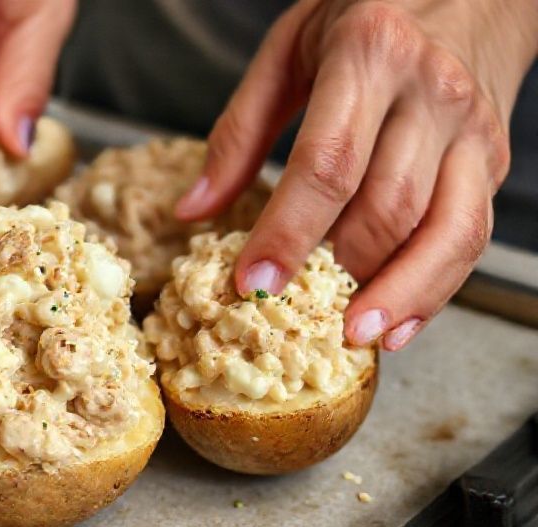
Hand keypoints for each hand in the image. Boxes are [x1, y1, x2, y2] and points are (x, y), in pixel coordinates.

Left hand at [177, 0, 537, 350]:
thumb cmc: (370, 12)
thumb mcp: (288, 49)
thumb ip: (238, 130)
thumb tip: (192, 210)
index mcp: (369, 55)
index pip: (327, 164)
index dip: (287, 232)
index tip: (253, 283)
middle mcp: (429, 94)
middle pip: (385, 205)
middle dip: (335, 270)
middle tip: (287, 314)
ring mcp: (469, 131)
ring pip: (442, 229)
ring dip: (394, 293)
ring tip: (350, 336)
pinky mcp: (491, 160)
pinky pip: (470, 234)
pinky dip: (436, 288)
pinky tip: (399, 323)